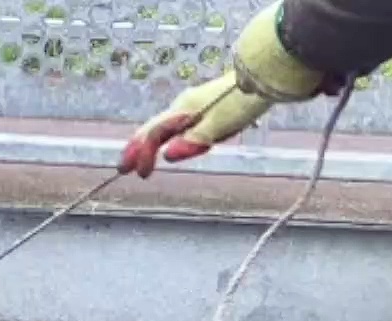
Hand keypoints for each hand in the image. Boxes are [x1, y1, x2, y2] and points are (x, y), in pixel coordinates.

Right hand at [120, 4, 328, 177]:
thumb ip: (194, 140)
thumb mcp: (219, 125)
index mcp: (182, 111)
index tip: (138, 174)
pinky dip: (167, 135)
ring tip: (144, 157)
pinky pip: (178, 123)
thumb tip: (169, 155)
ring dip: (152, 143)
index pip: (153, 135)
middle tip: (126, 166)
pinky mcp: (205, 105)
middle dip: (139, 148)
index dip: (143, 154)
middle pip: (154, 128)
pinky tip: (172, 140)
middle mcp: (183, 106)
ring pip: (165, 125)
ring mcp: (193, 104)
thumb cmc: (242, 102)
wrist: (264, 75)